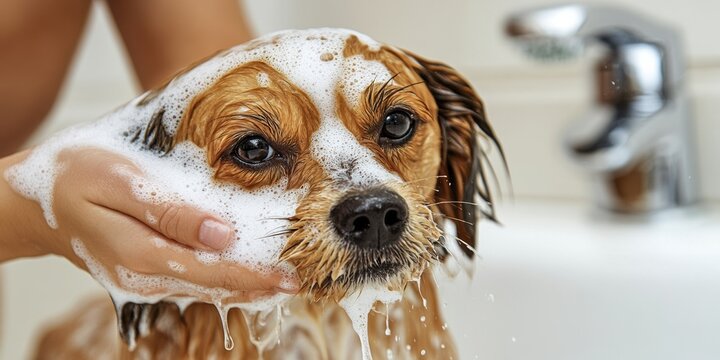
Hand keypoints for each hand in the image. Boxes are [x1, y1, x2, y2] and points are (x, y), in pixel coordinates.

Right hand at [0, 147, 298, 301]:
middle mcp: (146, 276)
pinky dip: (224, 282)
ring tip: (283, 282)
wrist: (39, 201)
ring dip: (245, 288)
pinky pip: (193, 283)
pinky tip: (245, 277)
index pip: (213, 272)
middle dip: (259, 287)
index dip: (255, 276)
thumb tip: (222, 235)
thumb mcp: (119, 181)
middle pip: (215, 287)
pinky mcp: (145, 273)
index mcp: (142, 254)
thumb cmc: (76, 177)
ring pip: (206, 290)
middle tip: (303, 283)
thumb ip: (170, 211)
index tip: (292, 279)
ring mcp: (144, 280)